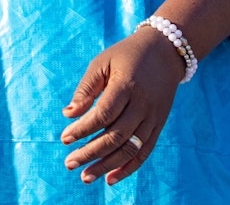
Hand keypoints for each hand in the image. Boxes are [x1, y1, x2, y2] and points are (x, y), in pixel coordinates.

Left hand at [60, 27, 182, 185]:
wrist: (164, 52)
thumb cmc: (126, 55)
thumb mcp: (103, 62)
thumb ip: (86, 88)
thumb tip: (68, 114)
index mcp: (127, 84)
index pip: (103, 114)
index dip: (83, 129)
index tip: (64, 138)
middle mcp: (143, 104)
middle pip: (116, 135)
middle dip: (91, 152)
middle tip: (69, 163)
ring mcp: (154, 118)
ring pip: (130, 148)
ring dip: (107, 165)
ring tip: (86, 176)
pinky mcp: (159, 126)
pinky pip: (145, 152)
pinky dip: (128, 168)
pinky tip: (111, 178)